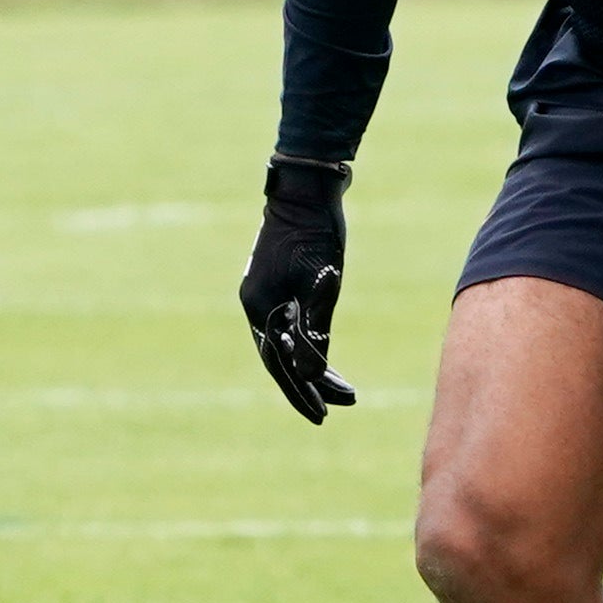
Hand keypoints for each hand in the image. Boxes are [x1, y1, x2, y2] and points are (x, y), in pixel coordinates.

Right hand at [240, 155, 357, 422]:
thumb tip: (312, 371)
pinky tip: (326, 359)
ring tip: (343, 391)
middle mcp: (258, 304)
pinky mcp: (281, 284)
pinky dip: (311, 344)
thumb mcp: (321, 281)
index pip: (280, 363)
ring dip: (313, 368)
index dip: (301, 393)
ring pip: (289, 343)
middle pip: (282, 359)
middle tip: (332, 412)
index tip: (323, 416)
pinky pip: (294, 326)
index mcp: (260, 306)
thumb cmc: (316, 231)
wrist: (309, 186)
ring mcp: (267, 294)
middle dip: (307, 387)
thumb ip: (315, 326)